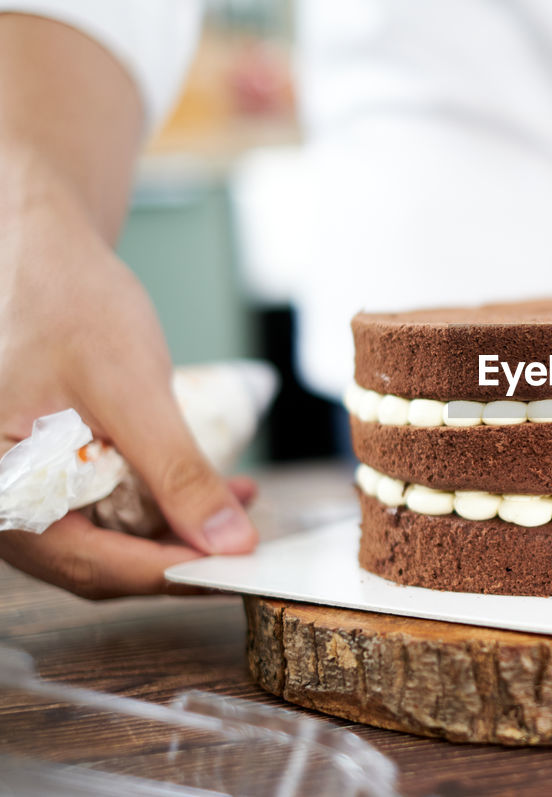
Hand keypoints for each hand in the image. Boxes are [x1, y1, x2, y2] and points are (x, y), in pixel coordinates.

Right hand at [0, 173, 257, 597]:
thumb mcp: (132, 393)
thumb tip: (228, 543)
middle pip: (97, 563)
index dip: (168, 573)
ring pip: (107, 540)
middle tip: (247, 548)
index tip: (235, 572)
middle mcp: (1, 498)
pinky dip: (162, 507)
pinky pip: (108, 509)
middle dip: (178, 558)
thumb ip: (177, 474)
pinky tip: (215, 491)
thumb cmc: (69, 307)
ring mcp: (25, 489)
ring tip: (241, 511)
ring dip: (176, 534)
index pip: (88, 562)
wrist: (47, 257)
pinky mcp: (51, 474)